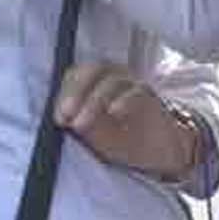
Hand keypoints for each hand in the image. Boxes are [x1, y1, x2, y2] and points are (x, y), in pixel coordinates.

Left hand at [54, 62, 199, 179]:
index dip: (65, 93)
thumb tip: (59, 119)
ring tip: (81, 125)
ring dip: (93, 101)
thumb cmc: (123, 139)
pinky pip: (136, 90)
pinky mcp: (150, 95)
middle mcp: (114, 78)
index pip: (77, 74)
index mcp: (96, 84)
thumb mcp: (94, 134)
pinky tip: (114, 112)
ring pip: (112, 80)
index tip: (58, 119)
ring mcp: (132, 84)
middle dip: (76, 91)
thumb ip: (78, 122)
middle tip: (67, 115)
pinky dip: (124, 99)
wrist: (160, 150)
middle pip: (93, 70)